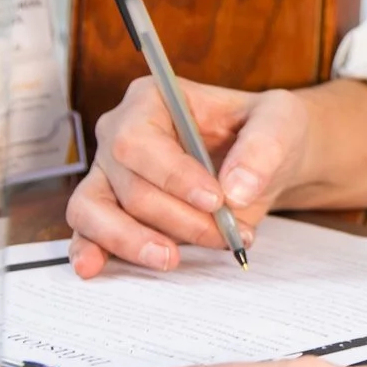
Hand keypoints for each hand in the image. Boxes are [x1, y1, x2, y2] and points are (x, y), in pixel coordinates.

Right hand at [67, 78, 314, 276]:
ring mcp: (110, 173)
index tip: (215, 200)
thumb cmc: (266, 131)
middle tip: (223, 234)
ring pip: (95, 211)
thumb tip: (235, 190)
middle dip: (177, 218)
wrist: (265, 161)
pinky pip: (86, 230)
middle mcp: (119, 133)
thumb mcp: (280, 123)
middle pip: (128, 185)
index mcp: (151, 99)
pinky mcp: (110, 210)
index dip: (173, 176)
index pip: (139, 141)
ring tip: (171, 259)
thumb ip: (263, 148)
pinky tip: (93, 267)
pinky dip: (89, 250)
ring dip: (133, 242)